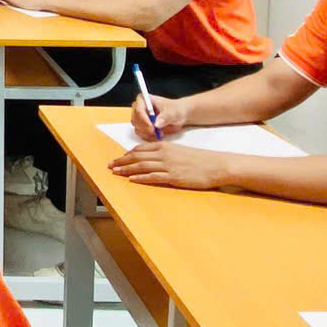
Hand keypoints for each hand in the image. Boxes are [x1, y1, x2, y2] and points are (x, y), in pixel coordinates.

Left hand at [107, 141, 235, 190]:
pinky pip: (152, 177)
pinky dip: (140, 178)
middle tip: (110, 165)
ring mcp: (168, 165)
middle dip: (122, 161)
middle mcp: (164, 154)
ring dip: (126, 169)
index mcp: (165, 146)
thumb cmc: (199, 160)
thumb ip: (165, 154)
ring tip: (116, 172)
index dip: (127, 154)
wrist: (215, 165)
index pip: (140, 149)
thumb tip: (153, 159)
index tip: (119, 158)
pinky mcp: (173, 176)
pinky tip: (131, 180)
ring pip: (142, 166)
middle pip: (137, 157)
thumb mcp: (180, 152)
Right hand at [130, 93, 189, 140]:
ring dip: (147, 133)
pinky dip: (149, 136)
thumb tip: (157, 124)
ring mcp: (141, 118)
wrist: (179, 116)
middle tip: (155, 131)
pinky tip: (158, 135)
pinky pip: (141, 134)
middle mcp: (140, 108)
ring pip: (137, 127)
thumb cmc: (175, 109)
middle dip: (145, 127)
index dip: (143, 118)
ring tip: (159, 132)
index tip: (152, 126)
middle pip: (135, 119)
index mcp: (145, 99)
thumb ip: (165, 116)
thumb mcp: (173, 111)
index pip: (138, 108)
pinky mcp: (143, 127)